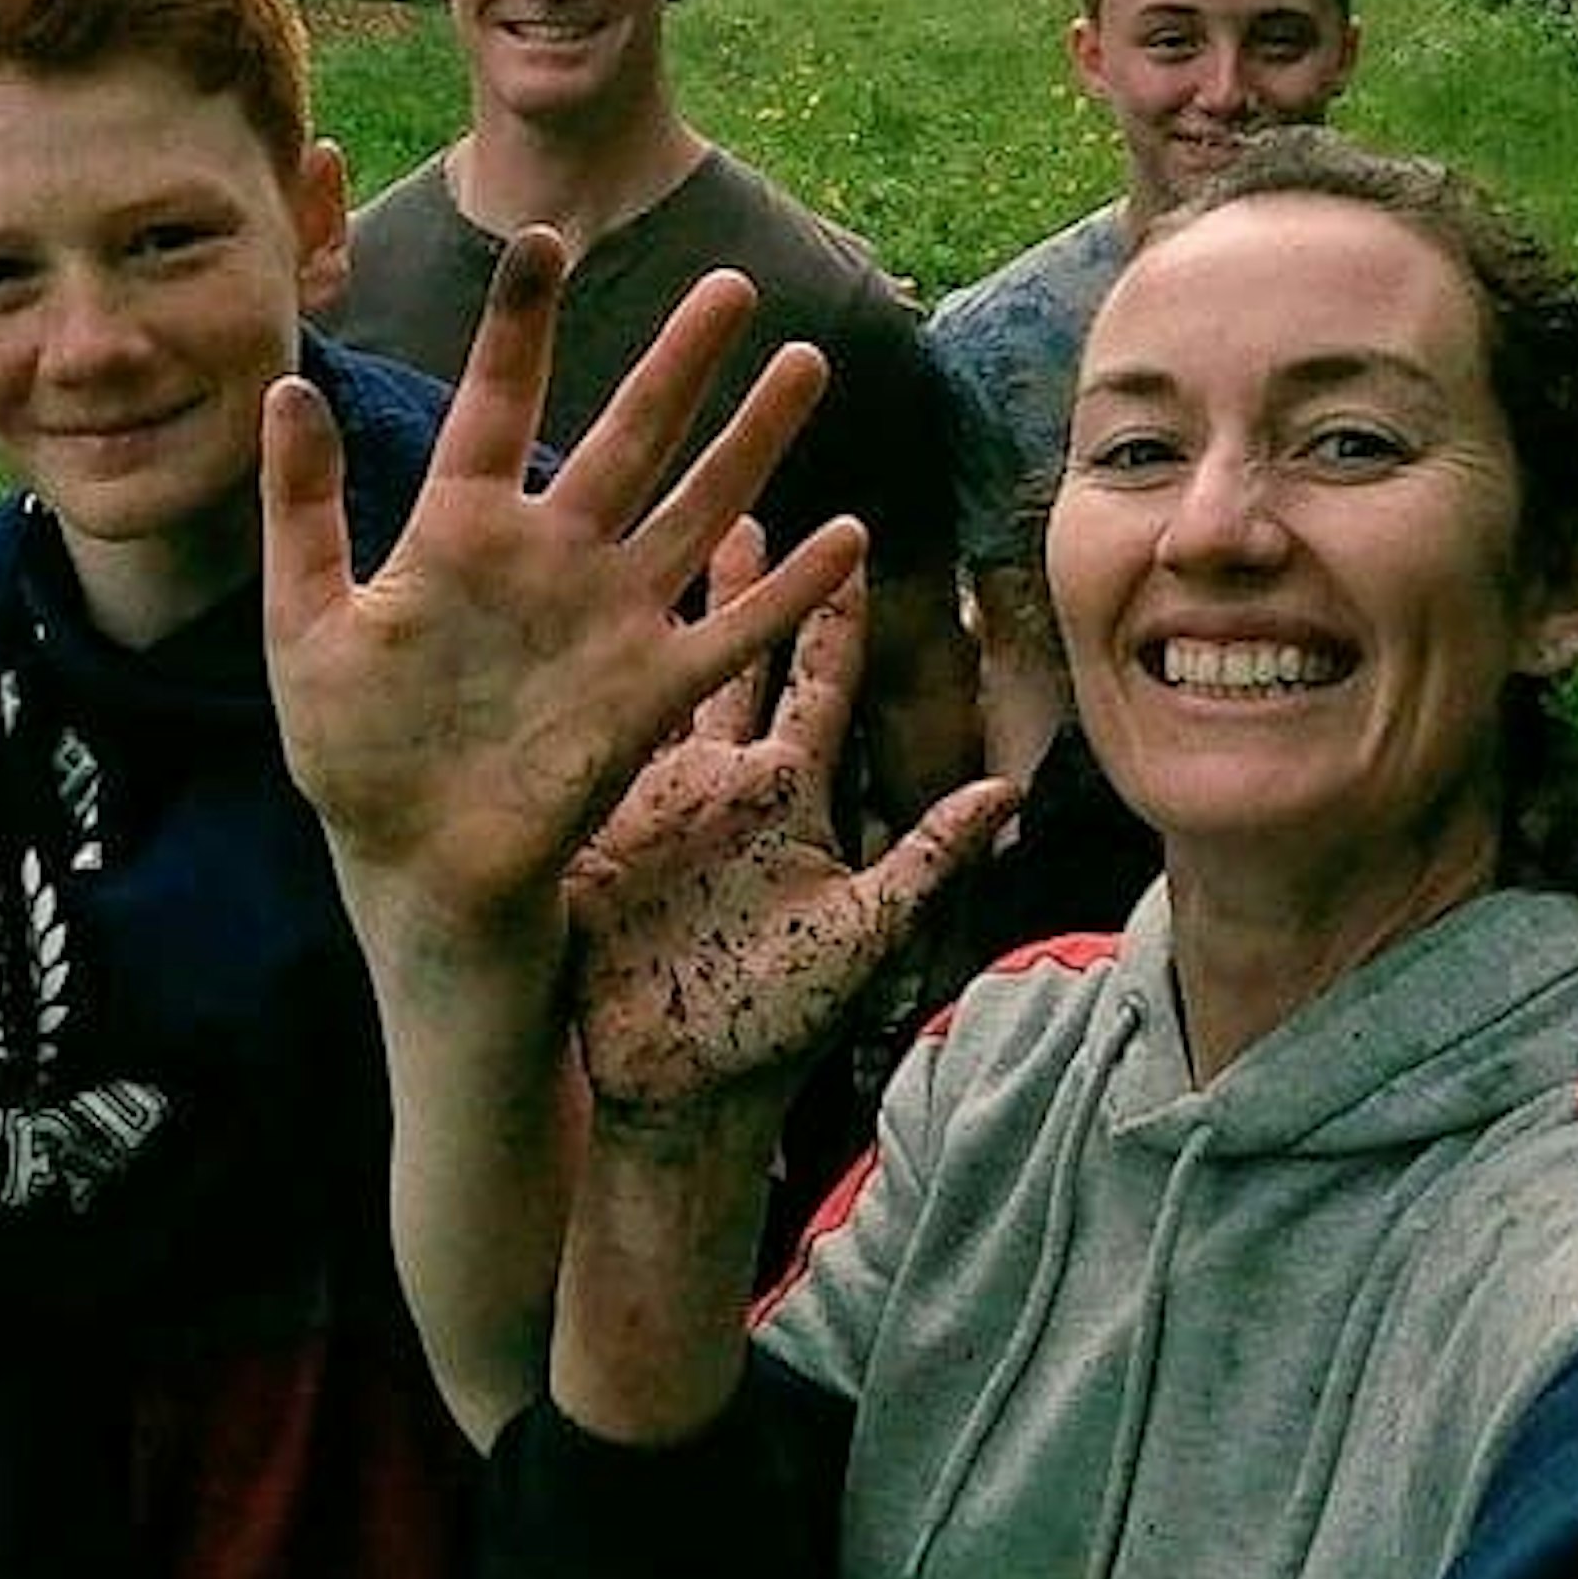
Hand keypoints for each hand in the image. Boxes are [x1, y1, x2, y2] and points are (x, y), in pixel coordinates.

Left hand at [262, 230, 869, 933]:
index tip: (544, 243)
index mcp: (464, 530)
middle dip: (682, 361)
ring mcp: (611, 617)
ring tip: (804, 362)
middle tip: (730, 284)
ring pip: (699, 507)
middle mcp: (553, 555)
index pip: (498, 405)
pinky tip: (843, 533)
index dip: (520, 327)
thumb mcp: (305, 626)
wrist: (415, 865)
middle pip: (631, 436)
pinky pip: (732, 628)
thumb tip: (284, 390)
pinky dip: (787, 587)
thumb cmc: (355, 751)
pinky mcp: (650, 688)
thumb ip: (301, 511)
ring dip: (753, 440)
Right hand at [565, 561, 1012, 1144]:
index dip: (831, 613)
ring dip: (664, 614)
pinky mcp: (598, 825)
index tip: (849, 535)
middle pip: (735, 658)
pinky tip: (568, 634)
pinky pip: (592, 746)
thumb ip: (928, 857)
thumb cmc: (781, 1020)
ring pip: (660, 682)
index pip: (817, 684)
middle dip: (740, 579)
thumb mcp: (867, 934)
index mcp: (792, 799)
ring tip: (655, 533)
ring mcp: (657, 799)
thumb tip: (1008, 789)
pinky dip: (586, 693)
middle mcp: (726, 784)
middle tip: (735, 492)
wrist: (684, 1086)